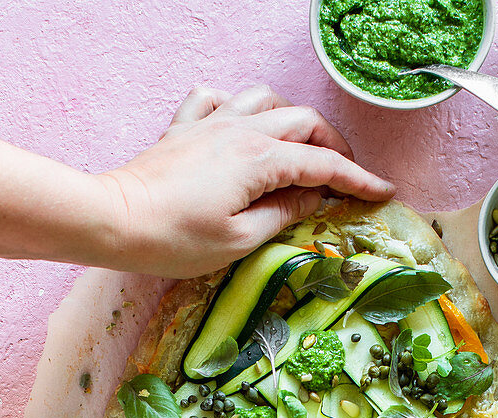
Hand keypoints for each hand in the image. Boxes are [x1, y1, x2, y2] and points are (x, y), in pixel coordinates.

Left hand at [96, 84, 395, 277]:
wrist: (115, 221)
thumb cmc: (176, 240)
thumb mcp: (240, 241)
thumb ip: (283, 215)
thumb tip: (312, 200)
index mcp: (260, 159)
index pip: (323, 165)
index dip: (358, 180)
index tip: (383, 192)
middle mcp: (240, 129)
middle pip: (302, 122)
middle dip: (332, 145)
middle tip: (343, 176)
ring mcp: (210, 123)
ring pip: (266, 99)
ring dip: (290, 119)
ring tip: (299, 149)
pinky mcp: (185, 128)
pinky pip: (216, 97)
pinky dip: (237, 106)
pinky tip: (239, 126)